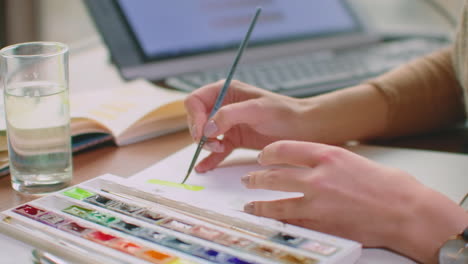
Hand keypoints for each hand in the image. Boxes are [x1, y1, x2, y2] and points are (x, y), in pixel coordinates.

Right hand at [184, 80, 303, 171]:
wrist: (304, 129)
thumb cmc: (284, 113)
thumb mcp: (257, 109)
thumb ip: (229, 115)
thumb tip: (208, 128)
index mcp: (227, 91)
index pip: (196, 100)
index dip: (195, 116)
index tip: (203, 132)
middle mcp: (224, 106)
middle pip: (197, 119)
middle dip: (200, 132)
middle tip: (212, 143)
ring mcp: (229, 124)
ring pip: (205, 135)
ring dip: (206, 145)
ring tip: (219, 149)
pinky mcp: (235, 140)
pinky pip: (216, 150)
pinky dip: (210, 158)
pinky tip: (203, 168)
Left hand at [242, 140, 467, 262]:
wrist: (405, 211)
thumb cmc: (387, 185)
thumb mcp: (352, 160)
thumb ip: (324, 161)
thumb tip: (303, 165)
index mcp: (327, 154)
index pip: (284, 148)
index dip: (267, 153)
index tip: (262, 157)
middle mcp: (318, 176)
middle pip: (273, 174)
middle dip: (256, 177)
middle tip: (249, 179)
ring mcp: (317, 201)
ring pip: (275, 200)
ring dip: (258, 202)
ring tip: (249, 202)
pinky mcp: (320, 223)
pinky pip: (289, 221)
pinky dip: (275, 220)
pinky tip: (267, 219)